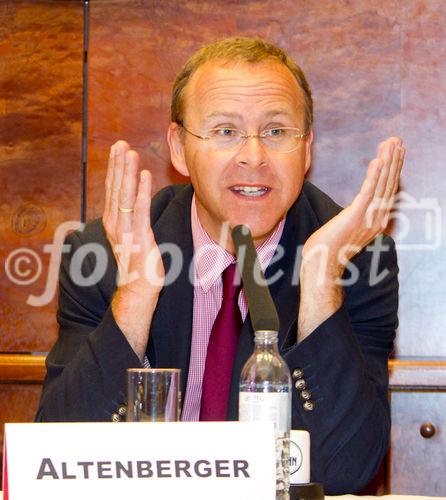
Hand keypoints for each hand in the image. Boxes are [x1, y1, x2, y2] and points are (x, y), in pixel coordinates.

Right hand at [103, 141, 163, 358]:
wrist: (138, 289)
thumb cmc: (137, 263)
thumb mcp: (130, 237)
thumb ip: (130, 218)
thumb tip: (134, 202)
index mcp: (112, 222)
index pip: (112, 190)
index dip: (114, 169)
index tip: (117, 150)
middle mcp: (114, 224)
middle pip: (115, 188)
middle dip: (117, 164)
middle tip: (120, 143)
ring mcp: (125, 231)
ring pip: (124, 196)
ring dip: (126, 173)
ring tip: (130, 152)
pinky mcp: (139, 238)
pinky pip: (139, 211)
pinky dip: (141, 192)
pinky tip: (143, 176)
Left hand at [298, 137, 404, 339]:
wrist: (323, 266)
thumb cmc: (329, 248)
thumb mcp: (346, 229)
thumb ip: (355, 216)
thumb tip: (355, 209)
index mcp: (375, 220)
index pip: (387, 189)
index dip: (392, 169)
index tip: (395, 152)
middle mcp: (377, 218)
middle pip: (389, 184)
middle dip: (394, 160)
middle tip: (397, 140)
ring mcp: (368, 218)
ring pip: (382, 185)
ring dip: (388, 162)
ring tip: (392, 144)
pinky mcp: (356, 217)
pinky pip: (367, 193)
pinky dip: (374, 176)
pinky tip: (377, 161)